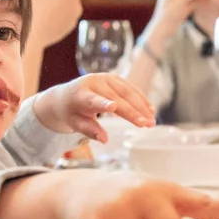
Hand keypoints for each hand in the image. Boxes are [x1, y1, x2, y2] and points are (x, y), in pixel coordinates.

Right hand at [28, 0, 83, 50]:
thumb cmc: (32, 9)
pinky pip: (66, 15)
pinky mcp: (69, 28)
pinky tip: (45, 12)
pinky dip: (59, 11)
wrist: (31, 35)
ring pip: (69, 4)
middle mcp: (76, 5)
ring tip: (44, 0)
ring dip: (59, 0)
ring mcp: (73, 18)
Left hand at [30, 73, 154, 140]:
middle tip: (146, 124)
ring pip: (127, 92)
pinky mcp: (114, 78)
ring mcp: (105, 78)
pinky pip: (131, 89)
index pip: (92, 100)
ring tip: (151, 120)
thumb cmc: (72, 112)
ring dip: (141, 106)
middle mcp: (93, 83)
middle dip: (133, 112)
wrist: (66, 95)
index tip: (112, 107)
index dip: (102, 103)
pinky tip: (151, 109)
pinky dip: (141, 99)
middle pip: (116, 98)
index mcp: (80, 95)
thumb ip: (89, 130)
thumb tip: (104, 140)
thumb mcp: (75, 124)